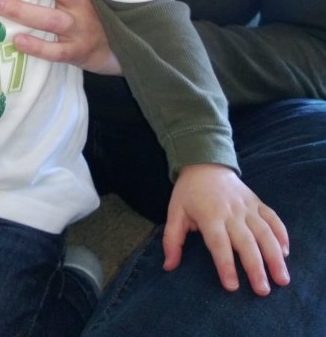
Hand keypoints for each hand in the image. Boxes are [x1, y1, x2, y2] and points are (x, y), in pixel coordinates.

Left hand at [163, 164, 289, 294]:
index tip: (232, 287)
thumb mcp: (174, 212)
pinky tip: (285, 252)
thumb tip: (168, 266)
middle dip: (256, 267)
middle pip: (246, 242)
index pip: (219, 243)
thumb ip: (171, 240)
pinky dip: (281, 234)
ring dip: (275, 256)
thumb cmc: (188, 192)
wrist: (205, 163)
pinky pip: (273, 218)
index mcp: (210, 216)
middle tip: (263, 290)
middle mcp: (231, 212)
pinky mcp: (257, 203)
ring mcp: (247, 207)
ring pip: (265, 232)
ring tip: (282, 279)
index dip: (225, 265)